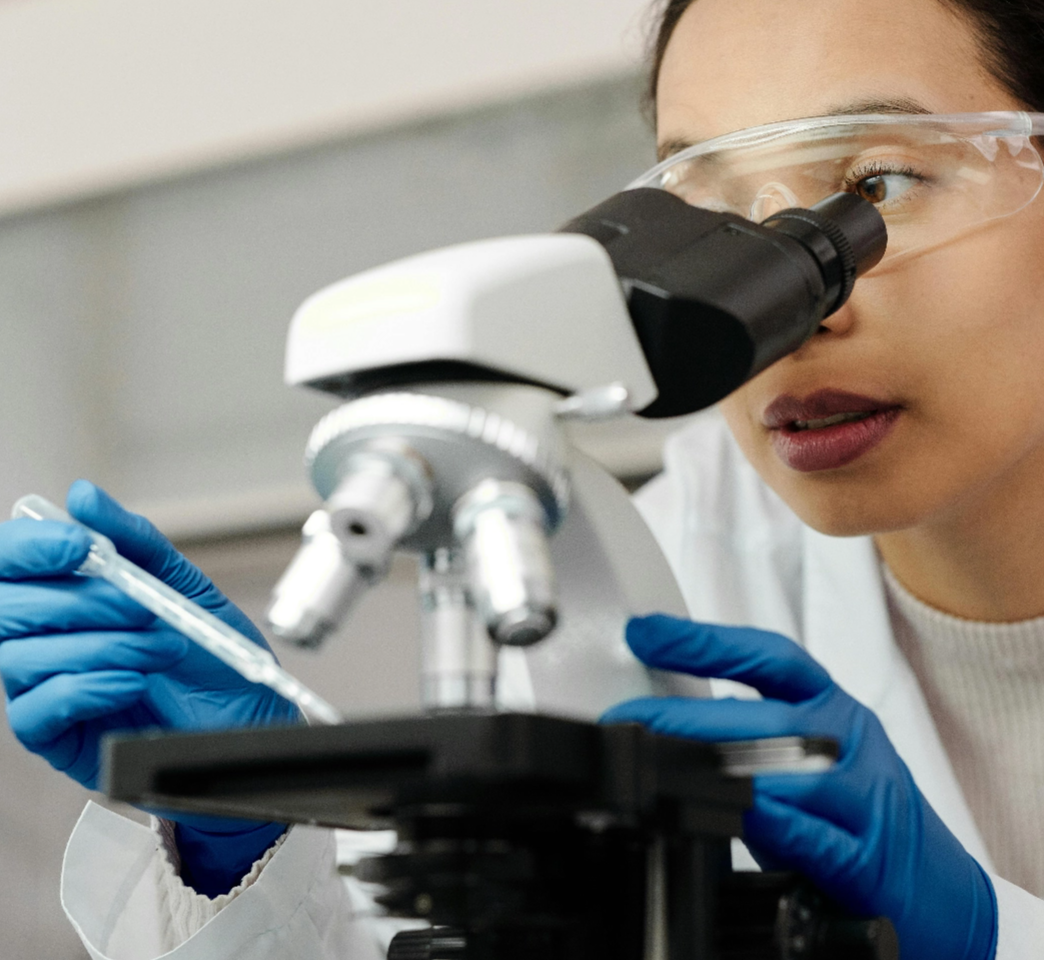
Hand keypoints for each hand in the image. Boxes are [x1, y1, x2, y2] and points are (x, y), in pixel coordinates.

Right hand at [0, 480, 297, 894]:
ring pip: (22, 657)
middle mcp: (44, 638)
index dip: (30, 548)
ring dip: (102, 646)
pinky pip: (34, 711)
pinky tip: (132, 682)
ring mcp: (44, 687)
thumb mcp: (181, 585)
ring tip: (160, 649)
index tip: (79, 546)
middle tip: (141, 606)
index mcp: (64, 595)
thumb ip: (134, 541)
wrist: (244, 716)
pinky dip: (87, 688)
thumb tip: (83, 496)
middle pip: (8, 608)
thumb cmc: (209, 653)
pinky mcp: (54, 736)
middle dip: (82, 601)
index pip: (8, 562)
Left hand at [602, 614, 997, 959]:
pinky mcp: (868, 860)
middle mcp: (849, 741)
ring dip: (725, 768)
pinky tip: (740, 813)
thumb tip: (667, 716)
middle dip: (691, 718)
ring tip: (666, 763)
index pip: (770, 657)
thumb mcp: (803, 757)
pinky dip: (776, 824)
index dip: (706, 642)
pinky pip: (818, 836)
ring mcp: (864, 799)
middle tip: (632, 718)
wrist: (940, 892)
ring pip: (795, 771)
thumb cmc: (854, 815)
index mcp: (831, 708)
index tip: (646, 632)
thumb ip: (749, 734)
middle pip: (771, 716)